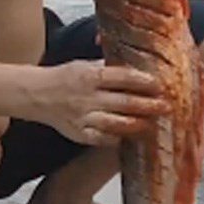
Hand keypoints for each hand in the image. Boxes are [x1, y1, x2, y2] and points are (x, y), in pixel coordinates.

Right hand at [26, 60, 168, 144]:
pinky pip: (102, 139)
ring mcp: (83, 117)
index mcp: (90, 76)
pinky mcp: (79, 133)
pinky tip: (130, 137)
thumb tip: (137, 64)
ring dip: (136, 124)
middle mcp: (87, 97)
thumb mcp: (85, 65)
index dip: (142, 82)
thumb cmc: (66, 77)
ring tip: (151, 124)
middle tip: (166, 107)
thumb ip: (109, 67)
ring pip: (114, 123)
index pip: (121, 78)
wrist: (37, 95)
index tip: (160, 85)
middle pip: (123, 102)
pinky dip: (117, 138)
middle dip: (147, 105)